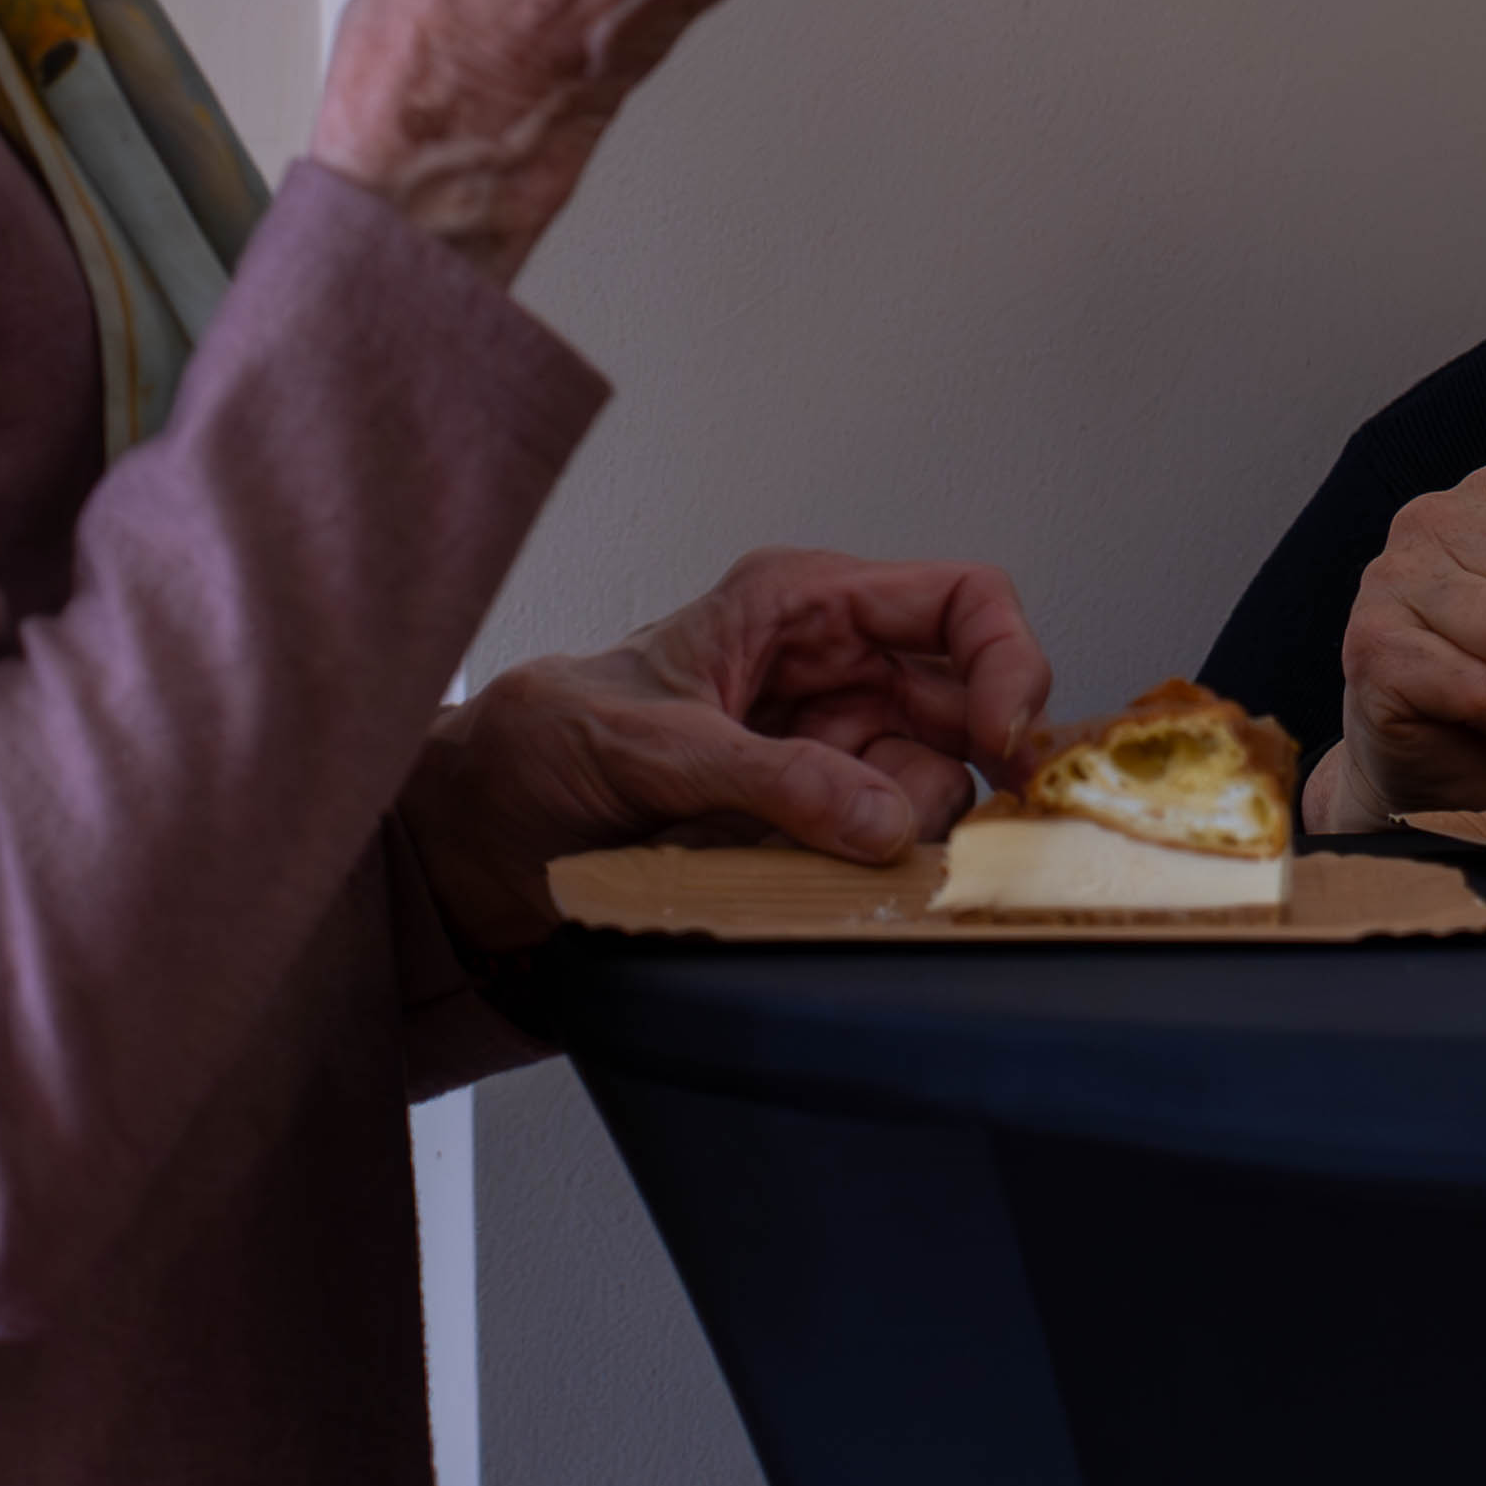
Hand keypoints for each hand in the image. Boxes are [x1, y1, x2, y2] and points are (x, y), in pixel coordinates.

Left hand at [401, 547, 1053, 950]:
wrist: (477, 837)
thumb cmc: (538, 744)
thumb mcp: (642, 746)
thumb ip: (766, 776)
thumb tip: (880, 821)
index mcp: (802, 606)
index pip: (959, 602)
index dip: (1008, 661)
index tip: (1007, 740)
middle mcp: (835, 673)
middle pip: (966, 711)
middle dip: (957, 773)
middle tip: (911, 832)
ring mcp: (831, 753)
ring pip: (934, 791)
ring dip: (896, 837)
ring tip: (806, 856)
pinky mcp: (815, 827)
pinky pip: (887, 851)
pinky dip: (869, 877)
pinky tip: (806, 883)